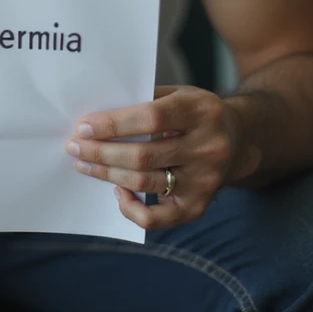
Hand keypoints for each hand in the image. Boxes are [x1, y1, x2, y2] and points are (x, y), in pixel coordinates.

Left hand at [66, 85, 238, 229]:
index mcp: (200, 111)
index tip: (84, 126)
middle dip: (101, 152)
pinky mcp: (198, 206)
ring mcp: (205, 180)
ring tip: (83, 164)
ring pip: (145, 182)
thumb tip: (98, 115)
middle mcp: (207, 148)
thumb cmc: (195, 113)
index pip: (150, 118)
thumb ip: (144, 99)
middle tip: (73, 147)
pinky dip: (131, 208)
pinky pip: (157, 217)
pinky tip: (117, 190)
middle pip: (143, 155)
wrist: (238, 140)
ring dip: (107, 174)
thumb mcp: (179, 94)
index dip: (113, 124)